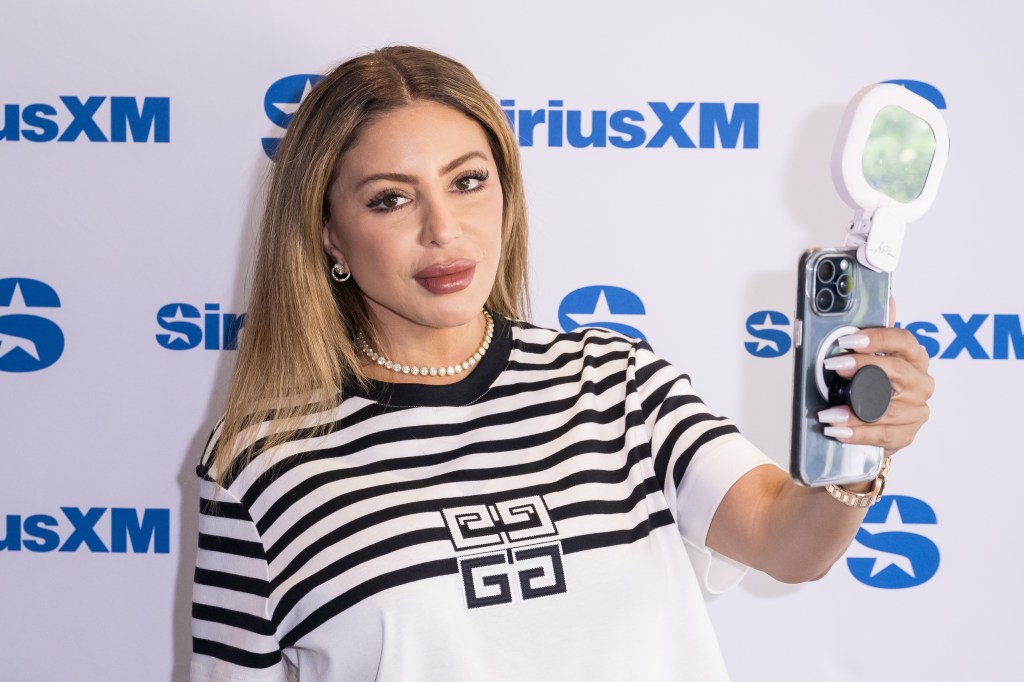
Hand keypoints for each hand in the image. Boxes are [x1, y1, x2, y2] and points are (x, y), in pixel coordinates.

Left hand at [818, 319, 933, 456]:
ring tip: (829, 411)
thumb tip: (888, 297)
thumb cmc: (875, 384)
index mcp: (914, 357)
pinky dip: (859, 433)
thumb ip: (877, 330)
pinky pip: (885, 434)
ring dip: (854, 410)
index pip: (903, 341)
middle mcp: (920, 382)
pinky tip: (839, 431)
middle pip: (897, 371)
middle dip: (863, 368)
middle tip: (835, 367)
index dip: (877, 338)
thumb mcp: (872, 356)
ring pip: (889, 408)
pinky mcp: (908, 433)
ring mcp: (917, 409)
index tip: (850, 340)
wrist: (877, 423)